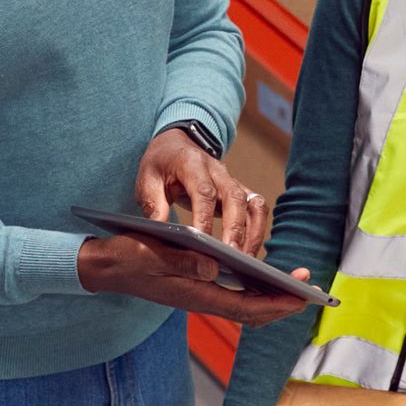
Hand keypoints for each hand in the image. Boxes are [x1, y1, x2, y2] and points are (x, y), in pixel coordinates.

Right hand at [76, 227, 309, 323]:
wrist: (106, 265)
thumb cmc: (128, 258)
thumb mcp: (152, 254)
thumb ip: (182, 260)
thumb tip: (214, 265)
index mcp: (196, 294)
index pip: (247, 308)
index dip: (277, 305)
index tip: (302, 297)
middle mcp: (203, 298)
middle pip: (252, 310)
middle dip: (283, 302)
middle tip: (311, 289)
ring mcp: (201, 294)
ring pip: (245, 303)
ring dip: (271, 295)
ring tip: (296, 282)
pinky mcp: (197, 286)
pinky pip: (234, 294)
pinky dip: (254, 288)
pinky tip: (266, 275)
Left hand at [136, 125, 269, 253]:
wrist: (176, 146)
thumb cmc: (161, 165)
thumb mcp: (147, 179)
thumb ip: (153, 204)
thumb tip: (160, 233)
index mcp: (192, 164)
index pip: (204, 191)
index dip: (205, 217)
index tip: (202, 242)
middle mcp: (218, 171)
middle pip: (235, 198)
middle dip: (235, 228)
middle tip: (231, 256)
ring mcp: (233, 181)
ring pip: (253, 204)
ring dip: (253, 232)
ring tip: (245, 260)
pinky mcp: (241, 192)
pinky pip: (257, 209)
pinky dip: (258, 230)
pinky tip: (249, 252)